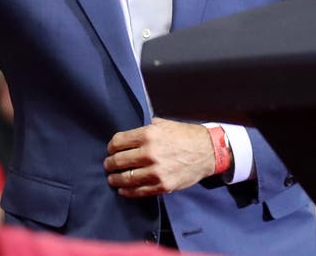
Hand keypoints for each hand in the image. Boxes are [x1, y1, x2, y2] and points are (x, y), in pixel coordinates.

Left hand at [104, 118, 218, 197]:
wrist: (208, 151)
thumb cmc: (184, 135)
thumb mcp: (162, 124)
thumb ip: (143, 129)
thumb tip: (127, 137)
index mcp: (147, 135)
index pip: (117, 142)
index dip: (111, 147)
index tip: (111, 150)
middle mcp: (150, 153)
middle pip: (118, 161)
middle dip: (110, 164)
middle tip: (108, 165)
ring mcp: (156, 171)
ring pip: (126, 178)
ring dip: (115, 179)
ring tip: (112, 179)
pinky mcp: (164, 185)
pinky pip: (140, 191)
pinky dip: (128, 192)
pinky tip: (123, 190)